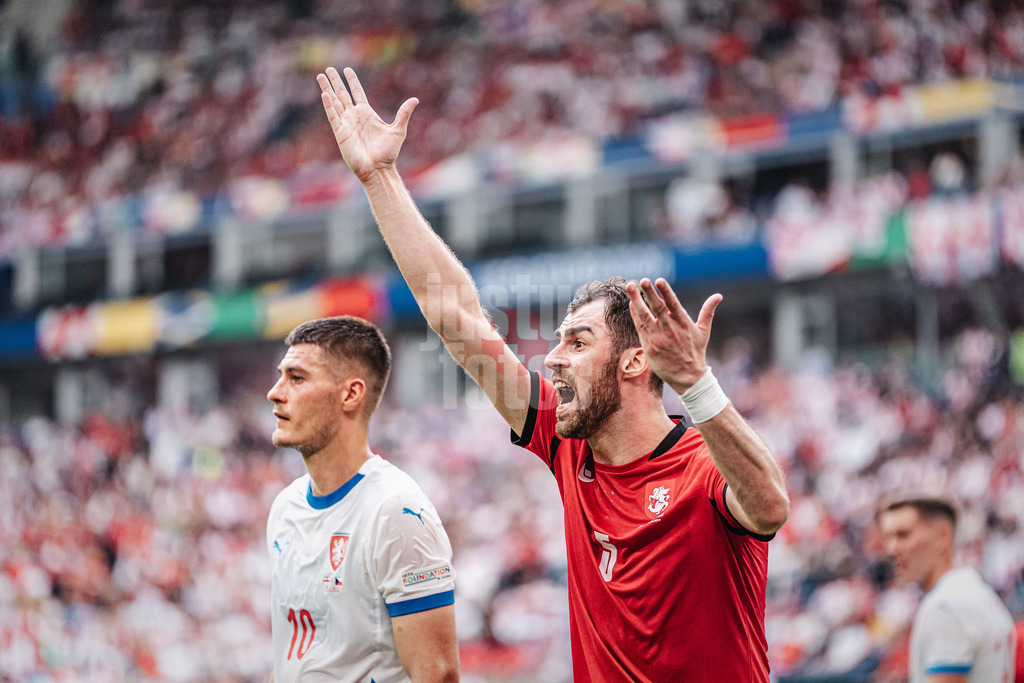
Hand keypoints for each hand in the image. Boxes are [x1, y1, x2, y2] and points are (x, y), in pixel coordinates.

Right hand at [317, 67, 418, 182]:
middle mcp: (355, 117)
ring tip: (320, 76)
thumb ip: (404, 114)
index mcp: (367, 114)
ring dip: (328, 89)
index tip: (347, 70)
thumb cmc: (388, 153)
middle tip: (329, 69)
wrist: (378, 169)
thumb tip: (415, 99)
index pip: (357, 93)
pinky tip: (325, 95)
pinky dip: (329, 106)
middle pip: (343, 95)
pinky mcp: (341, 133)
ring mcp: (346, 124)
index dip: (352, 81)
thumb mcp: (398, 130)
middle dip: (336, 82)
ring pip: (335, 102)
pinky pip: (333, 117)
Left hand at [625, 278, 721, 391]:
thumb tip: (718, 295)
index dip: (666, 292)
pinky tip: (631, 304)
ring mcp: (659, 338)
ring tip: (630, 287)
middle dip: (649, 293)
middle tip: (642, 280)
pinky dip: (635, 315)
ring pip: (645, 316)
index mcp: (684, 324)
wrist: (688, 377)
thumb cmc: (695, 351)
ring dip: (637, 301)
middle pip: (658, 308)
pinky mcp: (649, 347)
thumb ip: (708, 311)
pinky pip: (640, 328)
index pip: (673, 304)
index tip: (659, 280)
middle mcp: (670, 330)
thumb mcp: (703, 331)